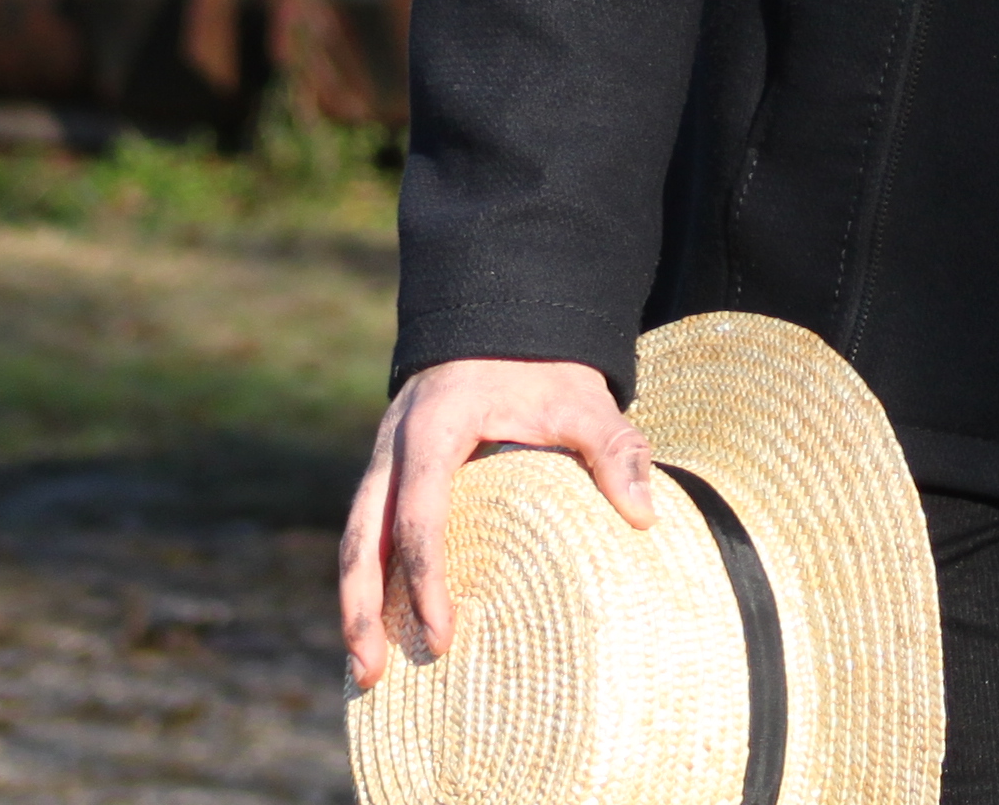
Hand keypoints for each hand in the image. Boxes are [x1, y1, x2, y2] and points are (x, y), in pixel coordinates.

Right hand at [340, 357, 657, 688]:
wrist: (504, 324)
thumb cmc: (544, 368)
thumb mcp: (583, 400)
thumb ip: (614, 449)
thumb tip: (645, 516)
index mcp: (433, 429)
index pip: (418, 515)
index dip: (425, 578)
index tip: (441, 633)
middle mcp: (393, 448)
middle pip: (360, 538)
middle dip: (360, 609)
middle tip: (370, 674)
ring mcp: (383, 461)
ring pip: (353, 541)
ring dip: (354, 605)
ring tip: (366, 671)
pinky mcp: (389, 475)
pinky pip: (367, 535)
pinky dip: (367, 583)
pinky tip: (377, 629)